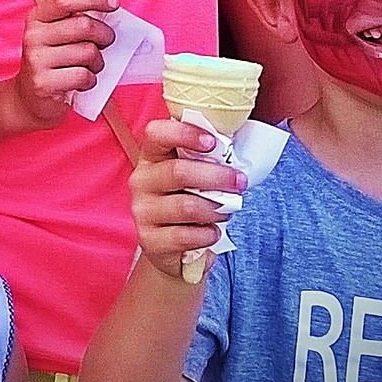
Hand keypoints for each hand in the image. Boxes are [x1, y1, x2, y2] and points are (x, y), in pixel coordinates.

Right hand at [12, 0, 116, 128]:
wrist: (29, 98)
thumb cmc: (53, 62)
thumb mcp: (57, 36)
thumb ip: (76, 20)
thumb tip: (110, 8)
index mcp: (37, 18)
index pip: (66, 1)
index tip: (114, 4)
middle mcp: (34, 36)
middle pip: (84, 26)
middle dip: (105, 35)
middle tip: (106, 44)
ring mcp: (36, 59)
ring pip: (88, 52)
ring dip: (98, 62)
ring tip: (89, 67)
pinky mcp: (43, 83)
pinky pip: (83, 76)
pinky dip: (90, 81)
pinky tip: (81, 83)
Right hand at [131, 118, 242, 281]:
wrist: (173, 247)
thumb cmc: (189, 201)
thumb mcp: (194, 175)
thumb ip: (208, 159)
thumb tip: (237, 147)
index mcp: (152, 157)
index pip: (157, 134)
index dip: (184, 134)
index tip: (212, 142)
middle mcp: (142, 181)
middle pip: (178, 172)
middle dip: (217, 176)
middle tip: (240, 182)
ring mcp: (143, 211)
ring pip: (187, 206)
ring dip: (216, 209)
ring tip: (226, 211)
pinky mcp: (150, 240)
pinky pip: (186, 236)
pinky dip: (208, 234)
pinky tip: (212, 232)